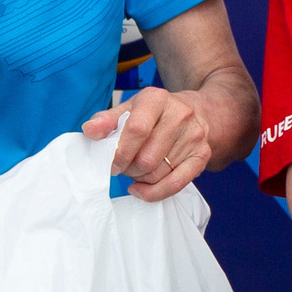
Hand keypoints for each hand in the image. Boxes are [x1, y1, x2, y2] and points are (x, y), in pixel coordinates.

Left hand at [83, 86, 211, 201]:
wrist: (197, 112)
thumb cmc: (155, 114)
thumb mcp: (129, 109)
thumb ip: (106, 120)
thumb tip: (90, 131)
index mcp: (157, 99)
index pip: (137, 130)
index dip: (121, 153)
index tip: (112, 163)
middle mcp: (180, 115)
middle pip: (147, 158)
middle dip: (129, 169)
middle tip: (124, 167)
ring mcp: (194, 136)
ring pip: (158, 173)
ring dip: (140, 179)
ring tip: (136, 170)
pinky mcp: (202, 155)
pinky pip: (176, 184)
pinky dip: (154, 193)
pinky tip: (141, 189)